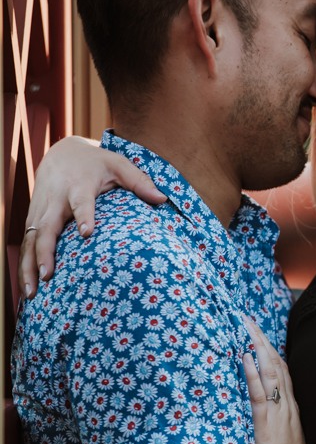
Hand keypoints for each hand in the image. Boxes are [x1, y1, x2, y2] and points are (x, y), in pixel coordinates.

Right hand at [18, 135, 166, 298]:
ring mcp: (41, 211)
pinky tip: (28, 288)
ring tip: (32, 291)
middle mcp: (56, 200)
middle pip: (47, 227)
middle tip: (48, 275)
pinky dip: (25, 265)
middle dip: (45, 251)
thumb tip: (162, 199)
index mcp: (79, 186)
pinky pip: (26, 244)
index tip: (87, 232)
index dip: (83, 215)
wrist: (61, 152)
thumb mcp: (118, 164)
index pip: (81, 201)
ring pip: (31, 239)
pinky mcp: (33, 220)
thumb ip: (139, 181)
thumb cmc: (96, 162)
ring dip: (29, 265)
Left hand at [242, 318, 308, 443]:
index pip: (282, 372)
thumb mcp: (282, 442)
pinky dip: (253, 374)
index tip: (258, 333)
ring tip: (247, 327)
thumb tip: (263, 415)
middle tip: (248, 319)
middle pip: (277, 365)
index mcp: (290, 410)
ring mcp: (279, 415)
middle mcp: (287, 407)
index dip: (269, 351)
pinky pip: (260, 395)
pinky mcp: (267, 426)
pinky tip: (245, 357)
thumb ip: (275, 424)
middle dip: (262, 340)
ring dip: (258, 347)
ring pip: (271, 373)